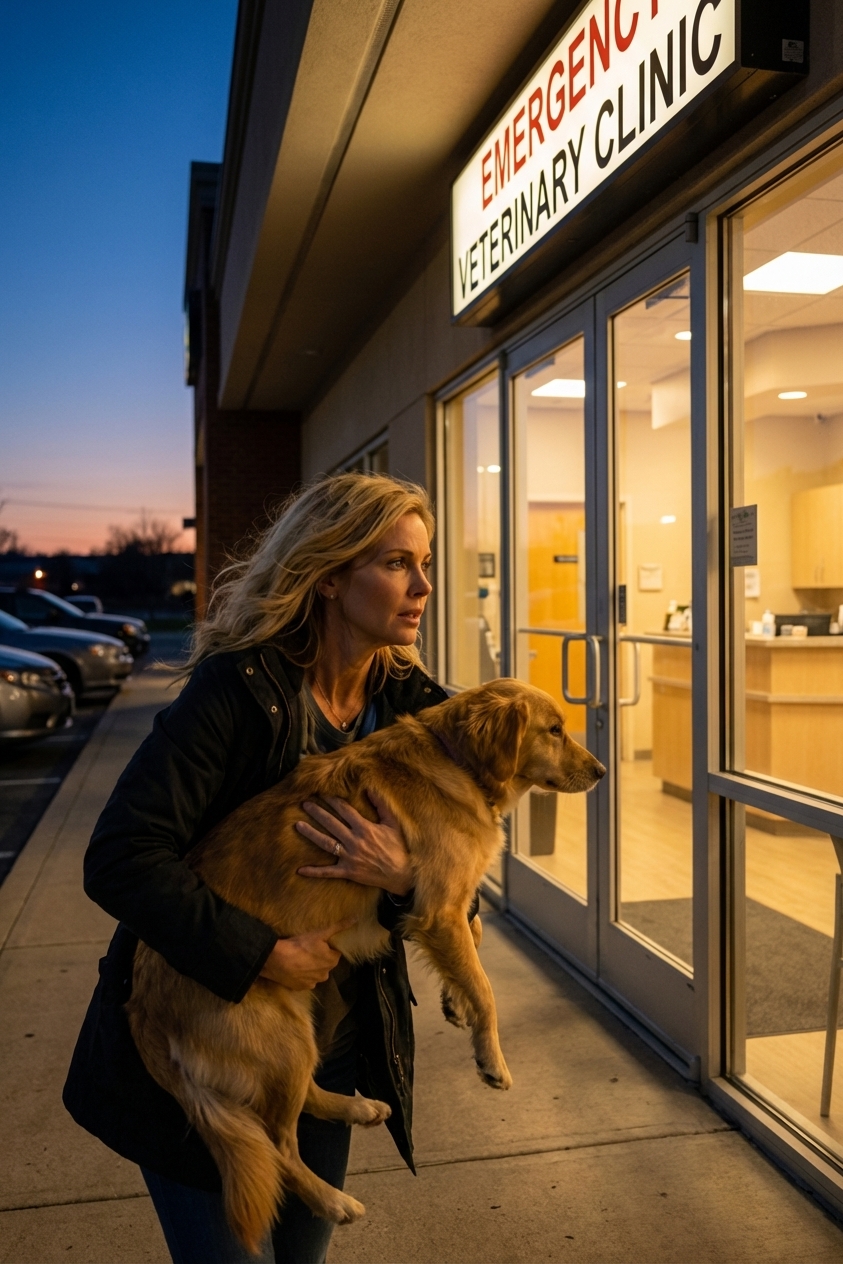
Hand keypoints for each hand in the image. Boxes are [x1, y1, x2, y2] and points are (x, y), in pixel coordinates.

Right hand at [259, 918, 356, 989]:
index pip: (334, 954)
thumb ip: (339, 927)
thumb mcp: (320, 933)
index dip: (327, 948)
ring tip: (300, 959)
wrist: (277, 960)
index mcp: (332, 961)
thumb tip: (356, 918)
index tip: (317, 944)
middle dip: (320, 959)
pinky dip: (302, 976)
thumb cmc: (300, 945)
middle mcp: (325, 975)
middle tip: (308, 950)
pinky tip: (295, 968)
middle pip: (325, 964)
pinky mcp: (301, 988)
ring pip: (315, 973)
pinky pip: (305, 981)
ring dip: (311, 968)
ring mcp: (313, 983)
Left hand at [295, 791, 413, 896]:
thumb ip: (381, 805)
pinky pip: (328, 872)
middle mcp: (354, 841)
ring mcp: (350, 857)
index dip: (333, 801)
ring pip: (326, 843)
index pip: (345, 811)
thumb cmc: (399, 847)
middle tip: (305, 803)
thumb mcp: (393, 824)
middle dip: (317, 812)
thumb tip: (370, 789)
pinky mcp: (348, 872)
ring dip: (311, 834)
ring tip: (298, 825)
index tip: (322, 793)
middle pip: (331, 824)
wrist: (402, 874)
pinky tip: (300, 870)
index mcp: (365, 828)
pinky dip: (314, 871)